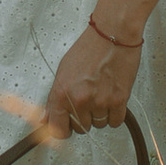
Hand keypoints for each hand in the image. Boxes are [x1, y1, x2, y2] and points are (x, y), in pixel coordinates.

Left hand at [43, 19, 140, 140]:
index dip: (62, 130)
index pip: (57, 129)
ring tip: (100, 93)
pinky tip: (111, 98)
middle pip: (80, 128)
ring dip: (99, 114)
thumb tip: (46, 119)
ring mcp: (100, 101)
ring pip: (98, 124)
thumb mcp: (63, 71)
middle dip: (83, 118)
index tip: (66, 127)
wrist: (113, 34)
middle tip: (87, 100)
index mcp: (61, 93)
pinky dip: (114, 114)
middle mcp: (79, 100)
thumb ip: (54, 99)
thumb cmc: (89, 49)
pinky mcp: (119, 100)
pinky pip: (115, 122)